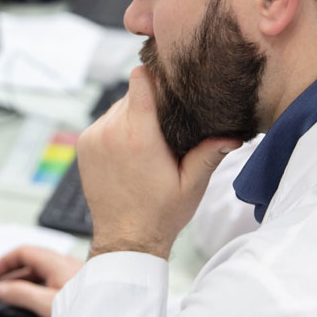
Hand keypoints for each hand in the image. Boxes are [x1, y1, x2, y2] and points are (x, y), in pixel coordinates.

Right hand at [0, 246, 83, 316]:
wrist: (119, 313)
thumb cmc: (91, 307)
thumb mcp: (48, 304)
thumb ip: (21, 295)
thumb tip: (0, 289)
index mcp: (56, 262)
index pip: (23, 252)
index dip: (4, 261)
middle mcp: (66, 263)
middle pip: (33, 260)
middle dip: (13, 271)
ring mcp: (75, 272)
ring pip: (44, 269)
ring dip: (26, 279)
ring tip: (14, 294)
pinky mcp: (82, 284)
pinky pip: (54, 278)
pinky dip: (39, 285)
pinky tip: (38, 299)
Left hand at [77, 66, 240, 259]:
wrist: (125, 239)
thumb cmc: (161, 214)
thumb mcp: (192, 185)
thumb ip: (209, 154)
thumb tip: (233, 135)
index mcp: (139, 135)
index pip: (141, 80)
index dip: (156, 77)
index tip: (169, 84)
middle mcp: (111, 131)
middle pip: (132, 94)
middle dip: (149, 104)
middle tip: (165, 127)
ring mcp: (93, 137)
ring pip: (117, 109)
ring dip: (131, 118)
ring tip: (148, 143)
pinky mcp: (83, 145)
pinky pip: (103, 123)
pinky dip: (116, 130)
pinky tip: (130, 152)